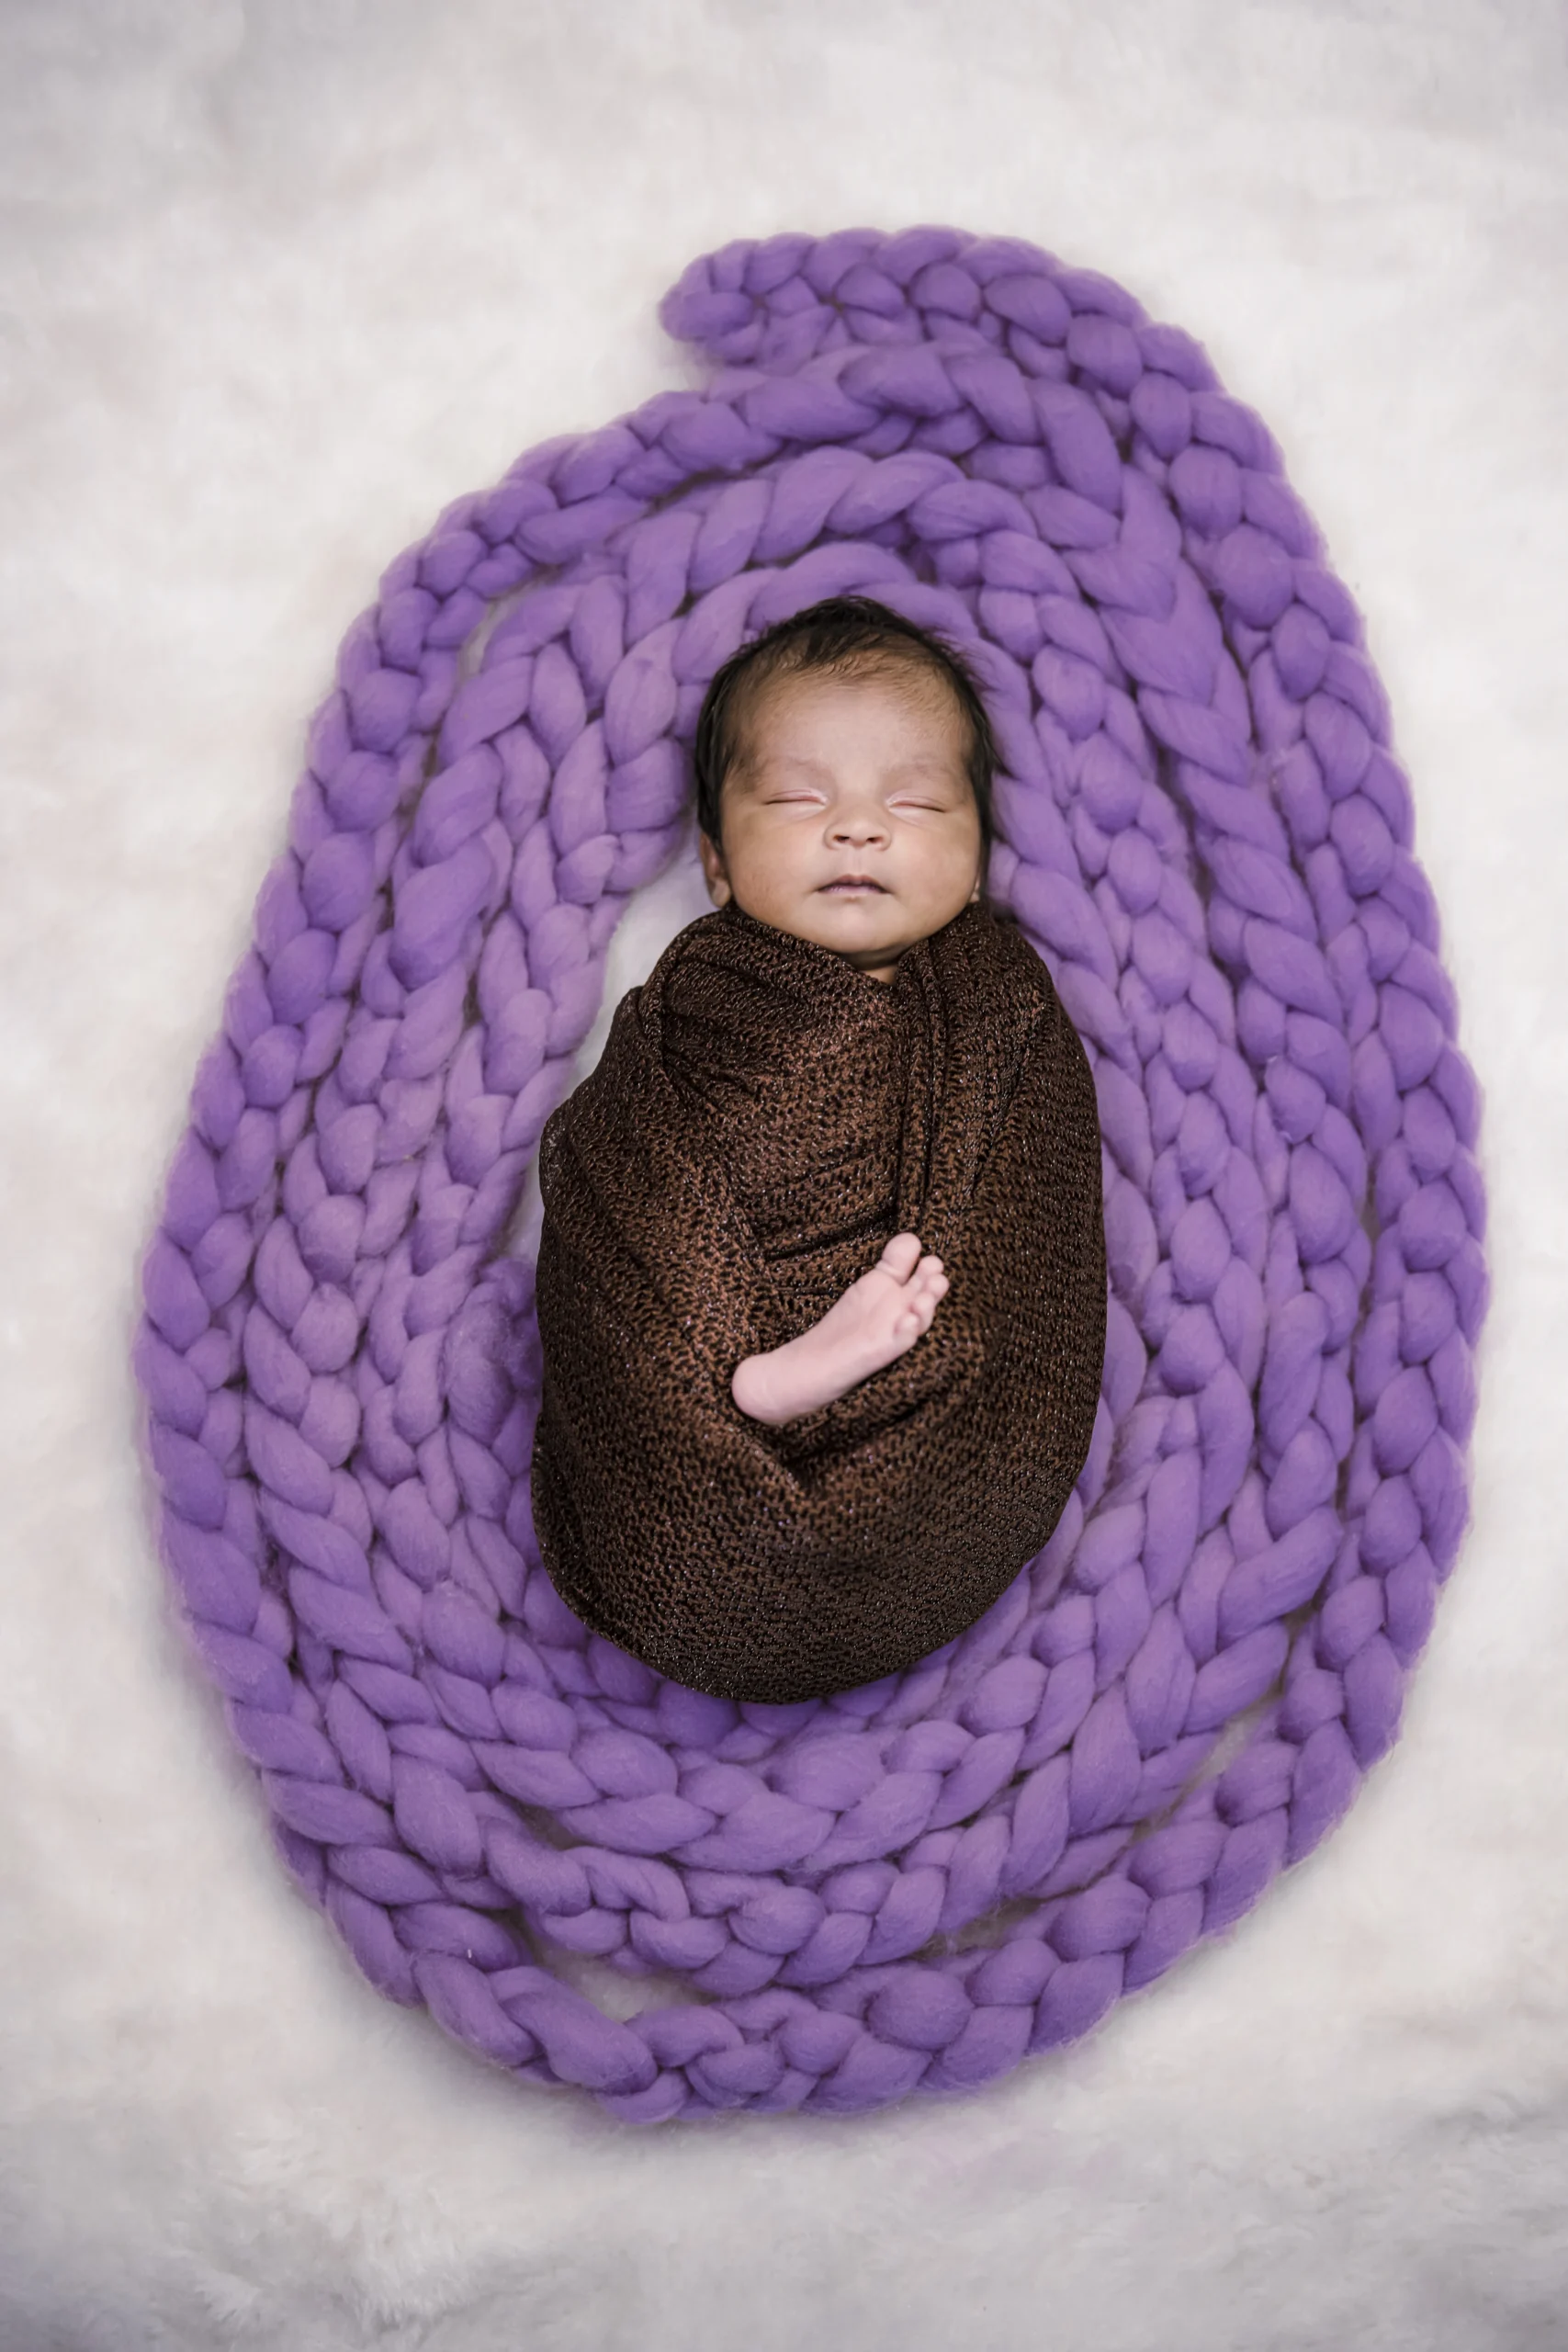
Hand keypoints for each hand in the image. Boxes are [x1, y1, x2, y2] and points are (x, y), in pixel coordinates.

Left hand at [731, 1233, 947, 1424]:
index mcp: (895, 1294)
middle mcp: (898, 1313)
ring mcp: (890, 1335)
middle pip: (924, 1295)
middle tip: (934, 1270)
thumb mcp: (869, 1287)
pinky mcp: (877, 1355)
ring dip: (925, 1309)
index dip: (916, 1259)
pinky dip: (905, 1333)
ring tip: (924, 1299)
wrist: (807, 1368)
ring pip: (917, 1321)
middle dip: (933, 1284)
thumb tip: (912, 1238)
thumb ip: (892, 1264)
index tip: (913, 1245)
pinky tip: (908, 1321)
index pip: (914, 1271)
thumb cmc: (842, 1330)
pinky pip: (898, 1344)